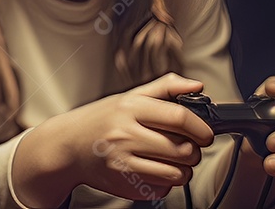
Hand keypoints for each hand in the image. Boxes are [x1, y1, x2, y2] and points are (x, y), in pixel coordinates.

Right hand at [18, 73, 213, 203]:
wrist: (68, 146)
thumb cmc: (102, 119)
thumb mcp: (129, 96)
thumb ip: (165, 87)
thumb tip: (197, 86)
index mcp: (130, 108)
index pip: (179, 117)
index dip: (201, 127)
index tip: (206, 133)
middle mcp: (125, 134)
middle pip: (183, 149)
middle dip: (194, 150)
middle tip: (186, 146)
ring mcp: (123, 162)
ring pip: (177, 173)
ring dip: (183, 169)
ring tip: (171, 159)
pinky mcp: (124, 184)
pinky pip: (163, 188)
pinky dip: (165, 182)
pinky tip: (152, 169)